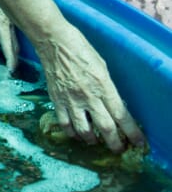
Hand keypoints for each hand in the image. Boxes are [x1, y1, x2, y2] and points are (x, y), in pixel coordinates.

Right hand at [32, 23, 145, 151]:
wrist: (54, 42)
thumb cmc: (81, 49)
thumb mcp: (102, 66)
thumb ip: (107, 87)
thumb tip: (111, 102)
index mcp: (104, 86)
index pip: (122, 115)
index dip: (132, 132)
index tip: (138, 142)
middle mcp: (89, 96)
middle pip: (106, 127)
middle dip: (115, 143)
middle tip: (119, 149)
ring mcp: (71, 99)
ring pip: (84, 129)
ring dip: (92, 140)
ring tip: (95, 142)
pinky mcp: (56, 99)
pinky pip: (64, 122)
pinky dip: (71, 132)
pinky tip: (75, 135)